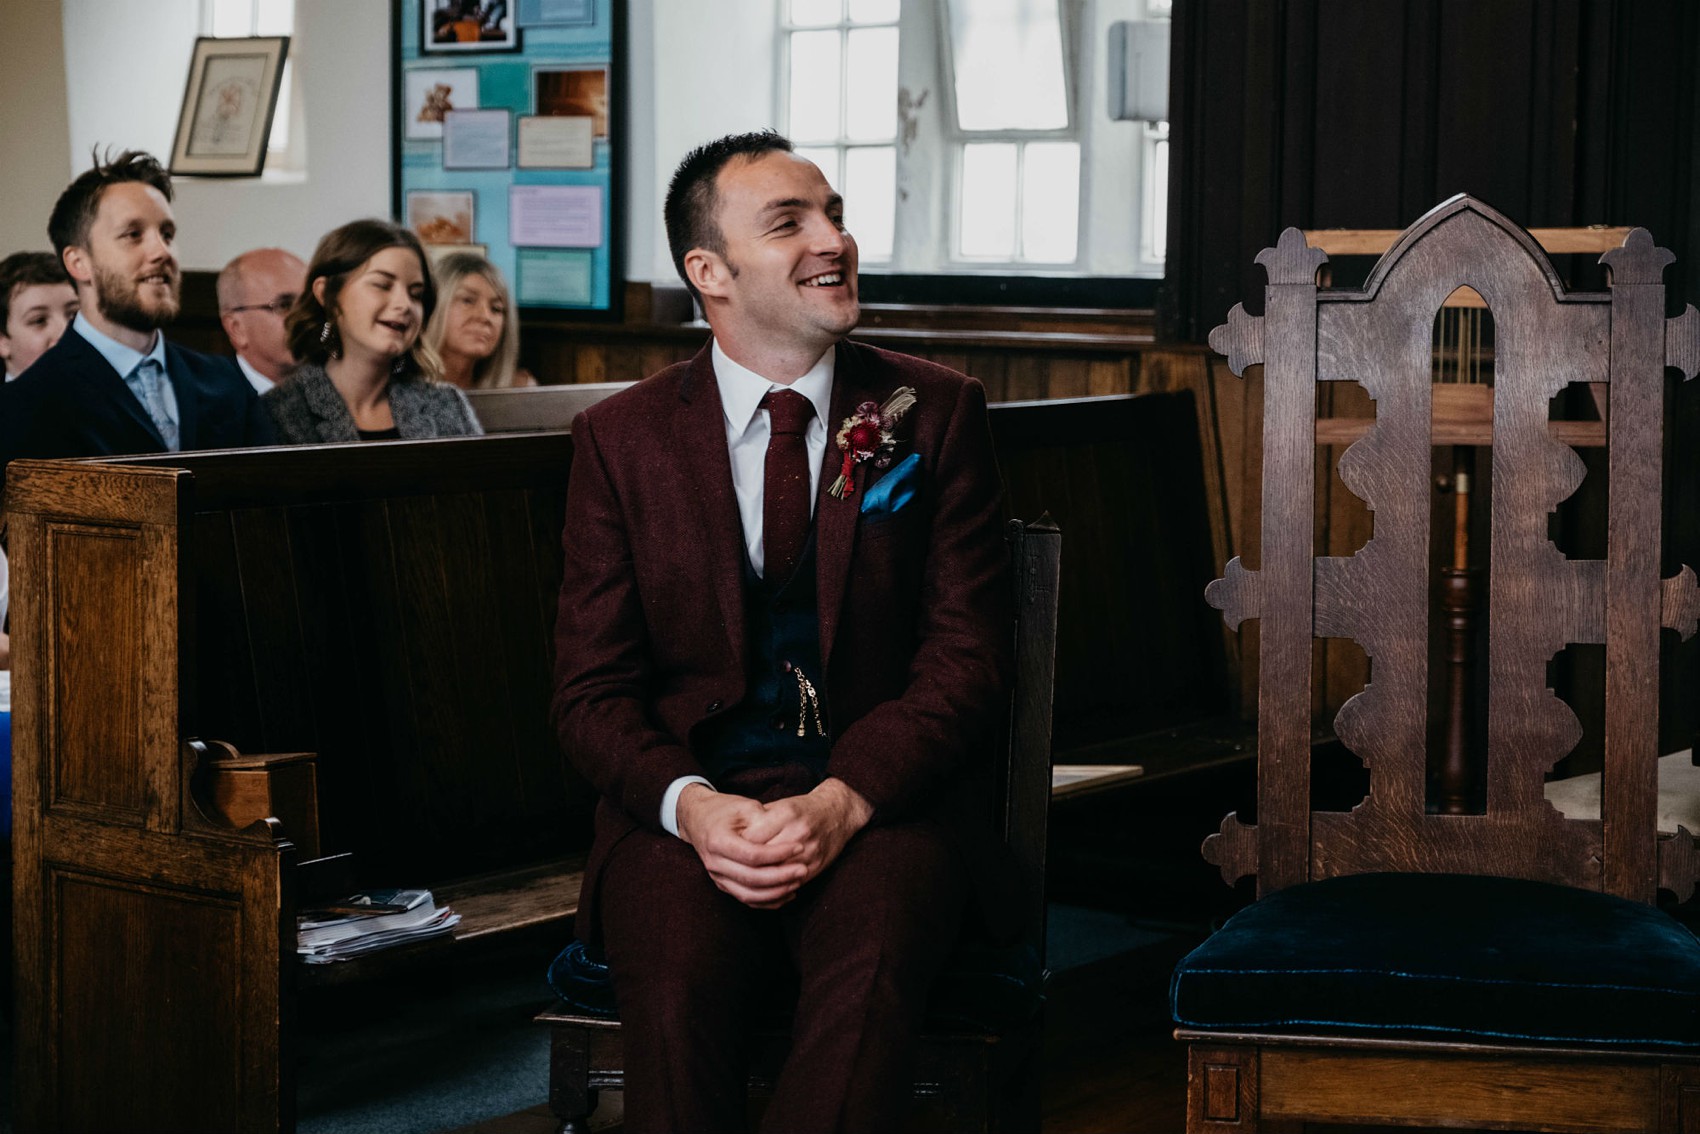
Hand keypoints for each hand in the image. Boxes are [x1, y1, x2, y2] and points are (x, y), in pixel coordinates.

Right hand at [676, 784, 809, 907]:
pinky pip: (746, 900)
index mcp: (718, 841)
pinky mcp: (723, 885)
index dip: (777, 853)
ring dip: (776, 892)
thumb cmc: (725, 809)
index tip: (799, 847)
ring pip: (748, 894)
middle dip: (781, 876)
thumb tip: (785, 834)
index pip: (752, 854)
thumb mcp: (744, 805)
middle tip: (803, 869)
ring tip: (798, 882)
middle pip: (751, 878)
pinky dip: (768, 901)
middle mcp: (715, 863)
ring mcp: (717, 877)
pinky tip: (788, 893)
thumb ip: (764, 818)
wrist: (698, 820)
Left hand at [738, 778, 873, 889]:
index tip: (729, 852)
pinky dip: (775, 888)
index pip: (753, 839)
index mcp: (786, 813)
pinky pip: (790, 883)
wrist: (838, 813)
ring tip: (745, 879)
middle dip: (746, 866)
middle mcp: (799, 832)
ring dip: (760, 880)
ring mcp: (810, 851)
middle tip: (734, 868)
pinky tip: (764, 887)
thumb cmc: (803, 809)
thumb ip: (758, 821)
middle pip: (763, 858)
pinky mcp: (816, 866)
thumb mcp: (779, 806)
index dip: (738, 849)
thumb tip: (735, 840)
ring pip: (776, 874)